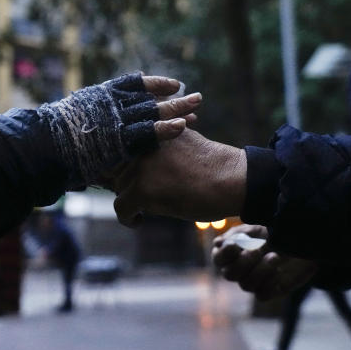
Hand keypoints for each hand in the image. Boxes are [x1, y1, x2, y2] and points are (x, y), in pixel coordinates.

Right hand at [38, 73, 201, 189]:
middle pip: (149, 97)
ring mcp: (114, 119)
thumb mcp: (72, 123)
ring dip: (176, 110)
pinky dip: (165, 129)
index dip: (154, 84)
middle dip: (173, 98)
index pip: (132, 84)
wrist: (40, 147)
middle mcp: (109, 103)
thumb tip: (92, 130)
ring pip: (152, 111)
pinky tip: (183, 127)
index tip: (173, 85)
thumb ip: (89, 123)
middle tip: (196, 97)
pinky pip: (146, 132)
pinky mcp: (117, 139)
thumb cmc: (52, 139)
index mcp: (99, 95)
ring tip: (197, 108)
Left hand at [112, 128, 246, 225]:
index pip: (119, 146)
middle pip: (117, 169)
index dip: (122, 166)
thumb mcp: (180, 142)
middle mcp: (141, 143)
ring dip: (129, 199)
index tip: (127, 178)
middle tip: (142, 194)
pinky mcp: (143, 188)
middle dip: (127, 183)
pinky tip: (139, 221)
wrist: (233, 179)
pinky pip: (121, 207)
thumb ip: (157, 146)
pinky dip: (128, 218)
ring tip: (144, 208)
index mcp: (150, 128)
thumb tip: (135, 162)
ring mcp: (141, 165)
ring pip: (119, 188)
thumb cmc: (212, 165)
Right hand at [212, 225, 317, 300]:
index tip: (235, 244)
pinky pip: (262, 295)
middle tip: (258, 250)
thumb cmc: (275, 231)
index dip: (225, 254)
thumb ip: (239, 234)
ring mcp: (254, 281)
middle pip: (230, 274)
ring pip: (246, 285)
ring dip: (261, 271)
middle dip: (244, 262)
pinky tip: (280, 272)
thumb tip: (219, 243)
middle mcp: (239, 269)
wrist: (303, 241)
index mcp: (232, 252)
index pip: (218, 259)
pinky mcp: (269, 290)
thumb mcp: (258, 227)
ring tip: (275, 257)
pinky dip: (270, 283)